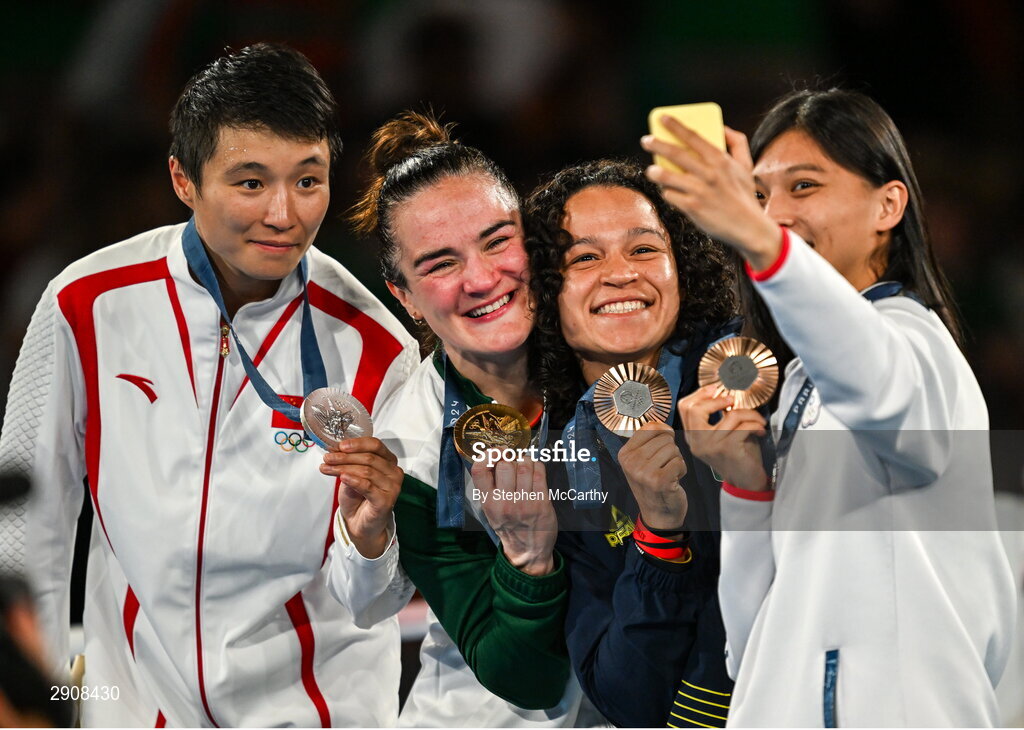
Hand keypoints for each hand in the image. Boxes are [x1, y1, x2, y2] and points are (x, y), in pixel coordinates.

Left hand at [320, 437, 402, 557]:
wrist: (359, 523)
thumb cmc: (357, 497)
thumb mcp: (350, 474)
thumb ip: (348, 463)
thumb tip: (335, 450)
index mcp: (388, 461)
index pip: (375, 445)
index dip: (357, 444)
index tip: (340, 446)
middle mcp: (394, 472)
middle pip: (369, 458)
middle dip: (345, 457)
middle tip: (328, 458)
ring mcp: (392, 487)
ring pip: (367, 471)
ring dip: (344, 468)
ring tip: (328, 468)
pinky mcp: (386, 501)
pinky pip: (368, 486)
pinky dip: (353, 480)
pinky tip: (342, 477)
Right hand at [470, 459, 556, 575]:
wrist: (527, 550)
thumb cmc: (508, 525)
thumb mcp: (490, 510)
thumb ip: (489, 487)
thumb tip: (494, 457)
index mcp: (488, 502)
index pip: (480, 470)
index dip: (487, 455)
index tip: (495, 452)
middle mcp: (504, 502)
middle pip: (505, 464)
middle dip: (510, 456)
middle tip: (513, 458)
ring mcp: (524, 502)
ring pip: (524, 465)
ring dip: (525, 459)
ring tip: (524, 464)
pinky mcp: (542, 502)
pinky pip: (540, 473)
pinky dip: (537, 465)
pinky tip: (535, 469)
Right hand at [617, 421, 687, 529]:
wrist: (658, 514)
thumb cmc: (653, 484)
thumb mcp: (641, 462)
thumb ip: (648, 442)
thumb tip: (664, 425)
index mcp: (625, 454)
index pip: (649, 427)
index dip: (663, 433)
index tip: (662, 446)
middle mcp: (631, 462)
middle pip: (664, 437)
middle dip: (670, 451)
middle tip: (663, 467)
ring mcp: (644, 472)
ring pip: (673, 449)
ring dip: (676, 461)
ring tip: (668, 473)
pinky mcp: (659, 480)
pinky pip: (680, 462)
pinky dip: (681, 470)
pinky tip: (673, 481)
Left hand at [641, 120, 781, 269]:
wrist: (748, 227)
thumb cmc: (744, 195)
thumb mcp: (746, 166)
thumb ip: (737, 143)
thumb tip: (722, 128)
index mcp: (720, 160)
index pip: (694, 137)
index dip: (676, 126)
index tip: (662, 118)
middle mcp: (709, 173)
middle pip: (676, 154)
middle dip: (657, 144)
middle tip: (645, 140)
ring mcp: (699, 191)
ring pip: (668, 176)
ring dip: (656, 172)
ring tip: (651, 170)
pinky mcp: (692, 208)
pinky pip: (671, 196)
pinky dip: (667, 193)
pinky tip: (668, 191)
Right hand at [677, 385, 769, 490]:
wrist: (746, 483)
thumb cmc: (738, 456)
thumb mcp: (723, 434)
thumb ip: (719, 416)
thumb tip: (726, 394)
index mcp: (693, 437)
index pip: (685, 407)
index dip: (699, 394)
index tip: (715, 389)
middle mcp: (697, 442)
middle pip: (694, 409)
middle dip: (717, 399)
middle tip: (732, 400)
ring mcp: (710, 446)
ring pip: (730, 415)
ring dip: (749, 414)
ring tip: (757, 420)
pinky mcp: (727, 448)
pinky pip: (743, 426)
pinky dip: (756, 424)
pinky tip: (760, 430)